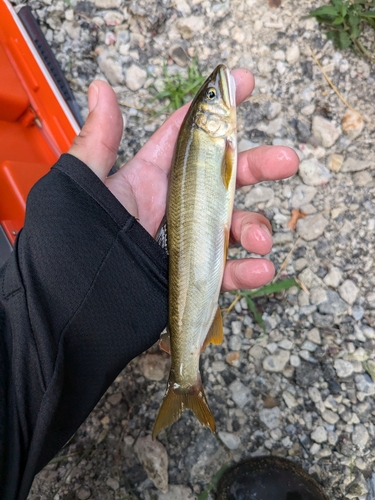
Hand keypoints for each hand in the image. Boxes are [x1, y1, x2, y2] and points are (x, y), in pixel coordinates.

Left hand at [69, 70, 298, 292]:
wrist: (69, 305)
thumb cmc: (69, 240)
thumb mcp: (81, 184)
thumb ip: (99, 141)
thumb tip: (102, 87)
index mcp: (148, 178)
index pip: (188, 135)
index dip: (215, 109)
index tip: (245, 84)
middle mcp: (172, 205)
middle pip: (223, 177)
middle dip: (257, 165)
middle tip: (287, 160)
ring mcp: (184, 241)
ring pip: (231, 225)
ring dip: (255, 227)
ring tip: (262, 239)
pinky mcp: (190, 274)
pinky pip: (225, 270)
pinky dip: (246, 270)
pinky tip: (260, 268)